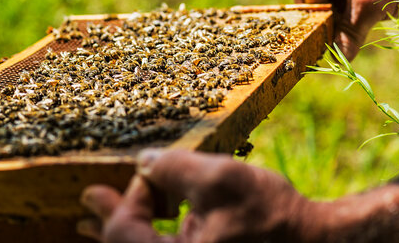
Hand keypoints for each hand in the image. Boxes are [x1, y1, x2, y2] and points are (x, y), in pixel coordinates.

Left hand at [77, 149, 313, 242]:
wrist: (311, 240)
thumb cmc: (270, 213)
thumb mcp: (220, 178)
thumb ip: (174, 167)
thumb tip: (142, 163)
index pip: (126, 231)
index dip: (128, 196)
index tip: (138, 171)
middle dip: (110, 218)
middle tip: (87, 200)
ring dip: (121, 229)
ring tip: (93, 219)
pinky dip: (145, 235)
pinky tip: (143, 223)